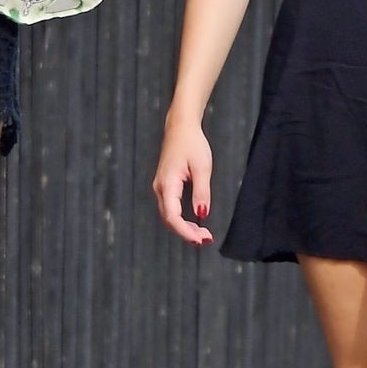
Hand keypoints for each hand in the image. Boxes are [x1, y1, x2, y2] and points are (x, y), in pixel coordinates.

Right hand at [153, 117, 213, 245]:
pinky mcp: (165, 186)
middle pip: (169, 219)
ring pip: (168, 216)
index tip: (201, 239)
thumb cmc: (192, 144)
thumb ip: (202, 192)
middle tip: (206, 239)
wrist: (180, 127)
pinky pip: (170, 209)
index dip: (185, 231)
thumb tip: (202, 214)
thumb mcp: (202, 167)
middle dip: (186, 232)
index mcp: (167, 183)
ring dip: (184, 227)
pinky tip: (194, 223)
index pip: (173, 216)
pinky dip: (181, 219)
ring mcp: (160, 187)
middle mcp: (160, 188)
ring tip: (202, 234)